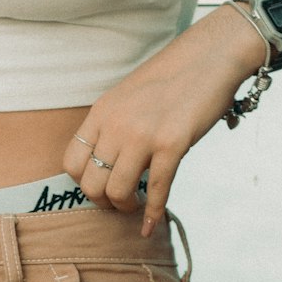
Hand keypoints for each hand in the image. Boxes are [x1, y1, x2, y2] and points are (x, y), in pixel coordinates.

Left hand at [62, 5, 267, 235]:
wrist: (211, 55)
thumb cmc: (173, 77)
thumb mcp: (128, 96)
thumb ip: (114, 125)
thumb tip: (109, 160)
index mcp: (101, 113)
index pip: (71, 162)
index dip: (83, 183)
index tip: (100, 185)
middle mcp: (116, 125)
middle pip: (91, 184)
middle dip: (103, 202)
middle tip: (119, 202)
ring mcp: (143, 135)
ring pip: (117, 192)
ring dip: (125, 208)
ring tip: (135, 207)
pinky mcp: (172, 144)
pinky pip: (155, 189)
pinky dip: (152, 213)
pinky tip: (150, 226)